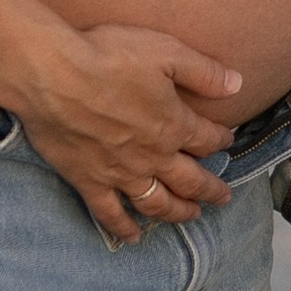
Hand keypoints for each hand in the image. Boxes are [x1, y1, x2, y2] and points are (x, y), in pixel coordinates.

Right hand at [4, 23, 246, 243]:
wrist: (52, 75)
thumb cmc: (107, 56)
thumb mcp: (165, 52)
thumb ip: (204, 72)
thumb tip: (238, 85)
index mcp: (174, 125)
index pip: (208, 140)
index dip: (220, 140)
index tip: (225, 140)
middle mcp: (153, 157)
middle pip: (191, 181)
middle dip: (211, 189)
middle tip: (224, 197)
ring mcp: (121, 174)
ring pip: (158, 203)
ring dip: (179, 212)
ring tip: (192, 216)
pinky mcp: (89, 181)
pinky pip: (110, 214)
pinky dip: (124, 228)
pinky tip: (132, 238)